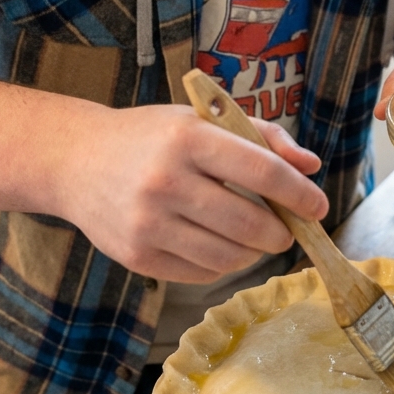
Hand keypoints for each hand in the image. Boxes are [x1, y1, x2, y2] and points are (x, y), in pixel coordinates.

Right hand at [58, 104, 328, 281]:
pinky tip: (219, 244)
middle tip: (288, 229)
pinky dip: (222, 264)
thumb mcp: (203, 120)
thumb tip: (311, 168)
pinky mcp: (136, 257)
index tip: (319, 206)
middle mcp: (166, 182)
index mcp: (188, 139)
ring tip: (256, 238)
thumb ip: (262, 137)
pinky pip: (200, 273)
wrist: (74, 161)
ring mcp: (148, 224)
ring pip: (228, 257)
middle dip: (282, 232)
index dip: (298, 193)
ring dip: (254, 252)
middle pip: (250, 223)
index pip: (261, 171)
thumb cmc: (151, 137)